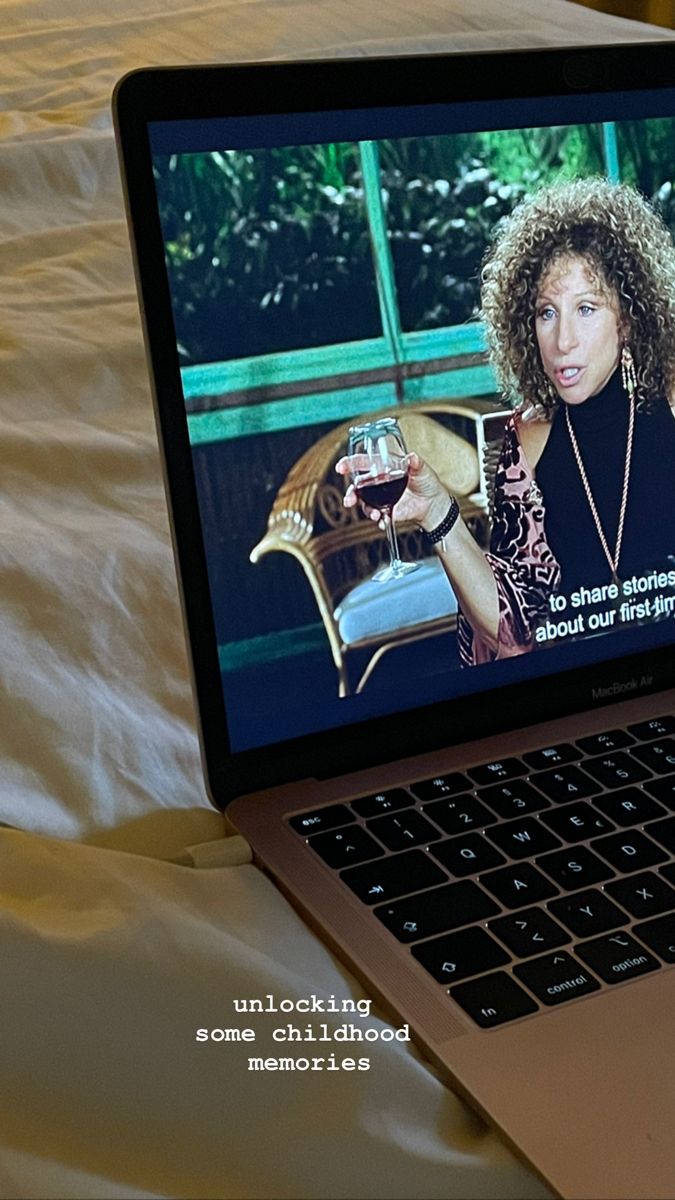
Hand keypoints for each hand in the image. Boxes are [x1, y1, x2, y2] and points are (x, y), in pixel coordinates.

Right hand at [335, 451, 450, 530]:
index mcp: (384, 468)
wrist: (434, 504)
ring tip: (375, 515)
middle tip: (349, 500)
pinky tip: (384, 520)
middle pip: (357, 487)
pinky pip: (377, 516)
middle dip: (350, 494)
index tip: (341, 467)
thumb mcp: (422, 469)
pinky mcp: (386, 511)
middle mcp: (378, 483)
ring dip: (366, 510)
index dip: (350, 464)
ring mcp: (380, 498)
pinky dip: (379, 520)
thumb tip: (412, 457)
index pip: (363, 463)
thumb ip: (415, 463)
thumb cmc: (427, 482)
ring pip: (364, 503)